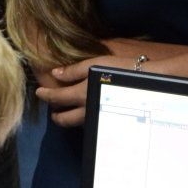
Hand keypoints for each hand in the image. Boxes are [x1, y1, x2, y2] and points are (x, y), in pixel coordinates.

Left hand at [34, 40, 187, 126]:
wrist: (149, 82)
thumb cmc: (124, 68)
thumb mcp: (96, 63)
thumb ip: (74, 70)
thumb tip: (55, 74)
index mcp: (83, 93)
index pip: (57, 98)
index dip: (45, 96)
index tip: (38, 92)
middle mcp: (88, 110)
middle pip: (64, 120)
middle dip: (56, 116)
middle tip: (53, 110)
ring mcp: (99, 118)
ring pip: (77, 124)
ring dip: (69, 118)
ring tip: (67, 110)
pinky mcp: (109, 120)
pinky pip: (90, 123)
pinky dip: (84, 118)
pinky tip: (87, 111)